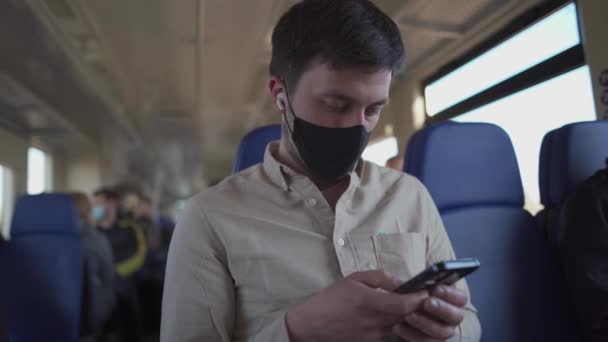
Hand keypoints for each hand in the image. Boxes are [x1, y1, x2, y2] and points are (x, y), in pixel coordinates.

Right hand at [286, 270, 428, 341]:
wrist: (311, 325)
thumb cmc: (330, 299)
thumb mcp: (353, 279)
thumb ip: (379, 278)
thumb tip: (400, 281)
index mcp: (369, 301)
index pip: (404, 304)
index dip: (419, 298)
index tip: (426, 290)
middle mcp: (375, 321)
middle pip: (407, 316)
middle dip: (420, 307)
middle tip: (427, 297)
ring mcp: (374, 334)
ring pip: (402, 326)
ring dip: (411, 317)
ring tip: (414, 307)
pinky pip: (392, 333)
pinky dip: (398, 325)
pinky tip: (397, 317)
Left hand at [392, 285, 467, 340]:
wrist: (393, 317)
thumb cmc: (403, 298)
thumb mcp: (404, 289)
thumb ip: (408, 286)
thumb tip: (401, 284)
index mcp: (450, 299)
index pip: (461, 298)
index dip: (451, 293)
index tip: (436, 289)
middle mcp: (450, 317)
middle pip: (457, 316)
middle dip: (442, 308)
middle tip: (426, 303)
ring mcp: (442, 332)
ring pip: (442, 332)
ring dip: (425, 323)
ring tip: (407, 315)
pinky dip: (412, 335)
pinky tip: (397, 327)